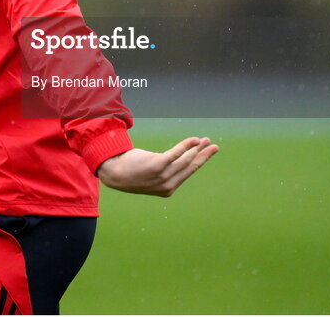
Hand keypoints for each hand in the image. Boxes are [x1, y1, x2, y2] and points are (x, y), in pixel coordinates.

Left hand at [97, 136, 218, 196]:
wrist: (115, 173)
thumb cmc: (133, 173)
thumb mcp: (151, 176)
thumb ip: (165, 172)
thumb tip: (178, 160)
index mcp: (168, 189)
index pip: (188, 172)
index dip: (200, 161)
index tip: (209, 152)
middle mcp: (167, 184)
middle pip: (191, 166)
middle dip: (204, 155)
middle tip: (214, 146)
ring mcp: (162, 176)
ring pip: (185, 160)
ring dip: (197, 148)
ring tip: (205, 140)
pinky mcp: (157, 165)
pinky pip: (175, 153)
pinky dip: (186, 146)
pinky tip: (193, 140)